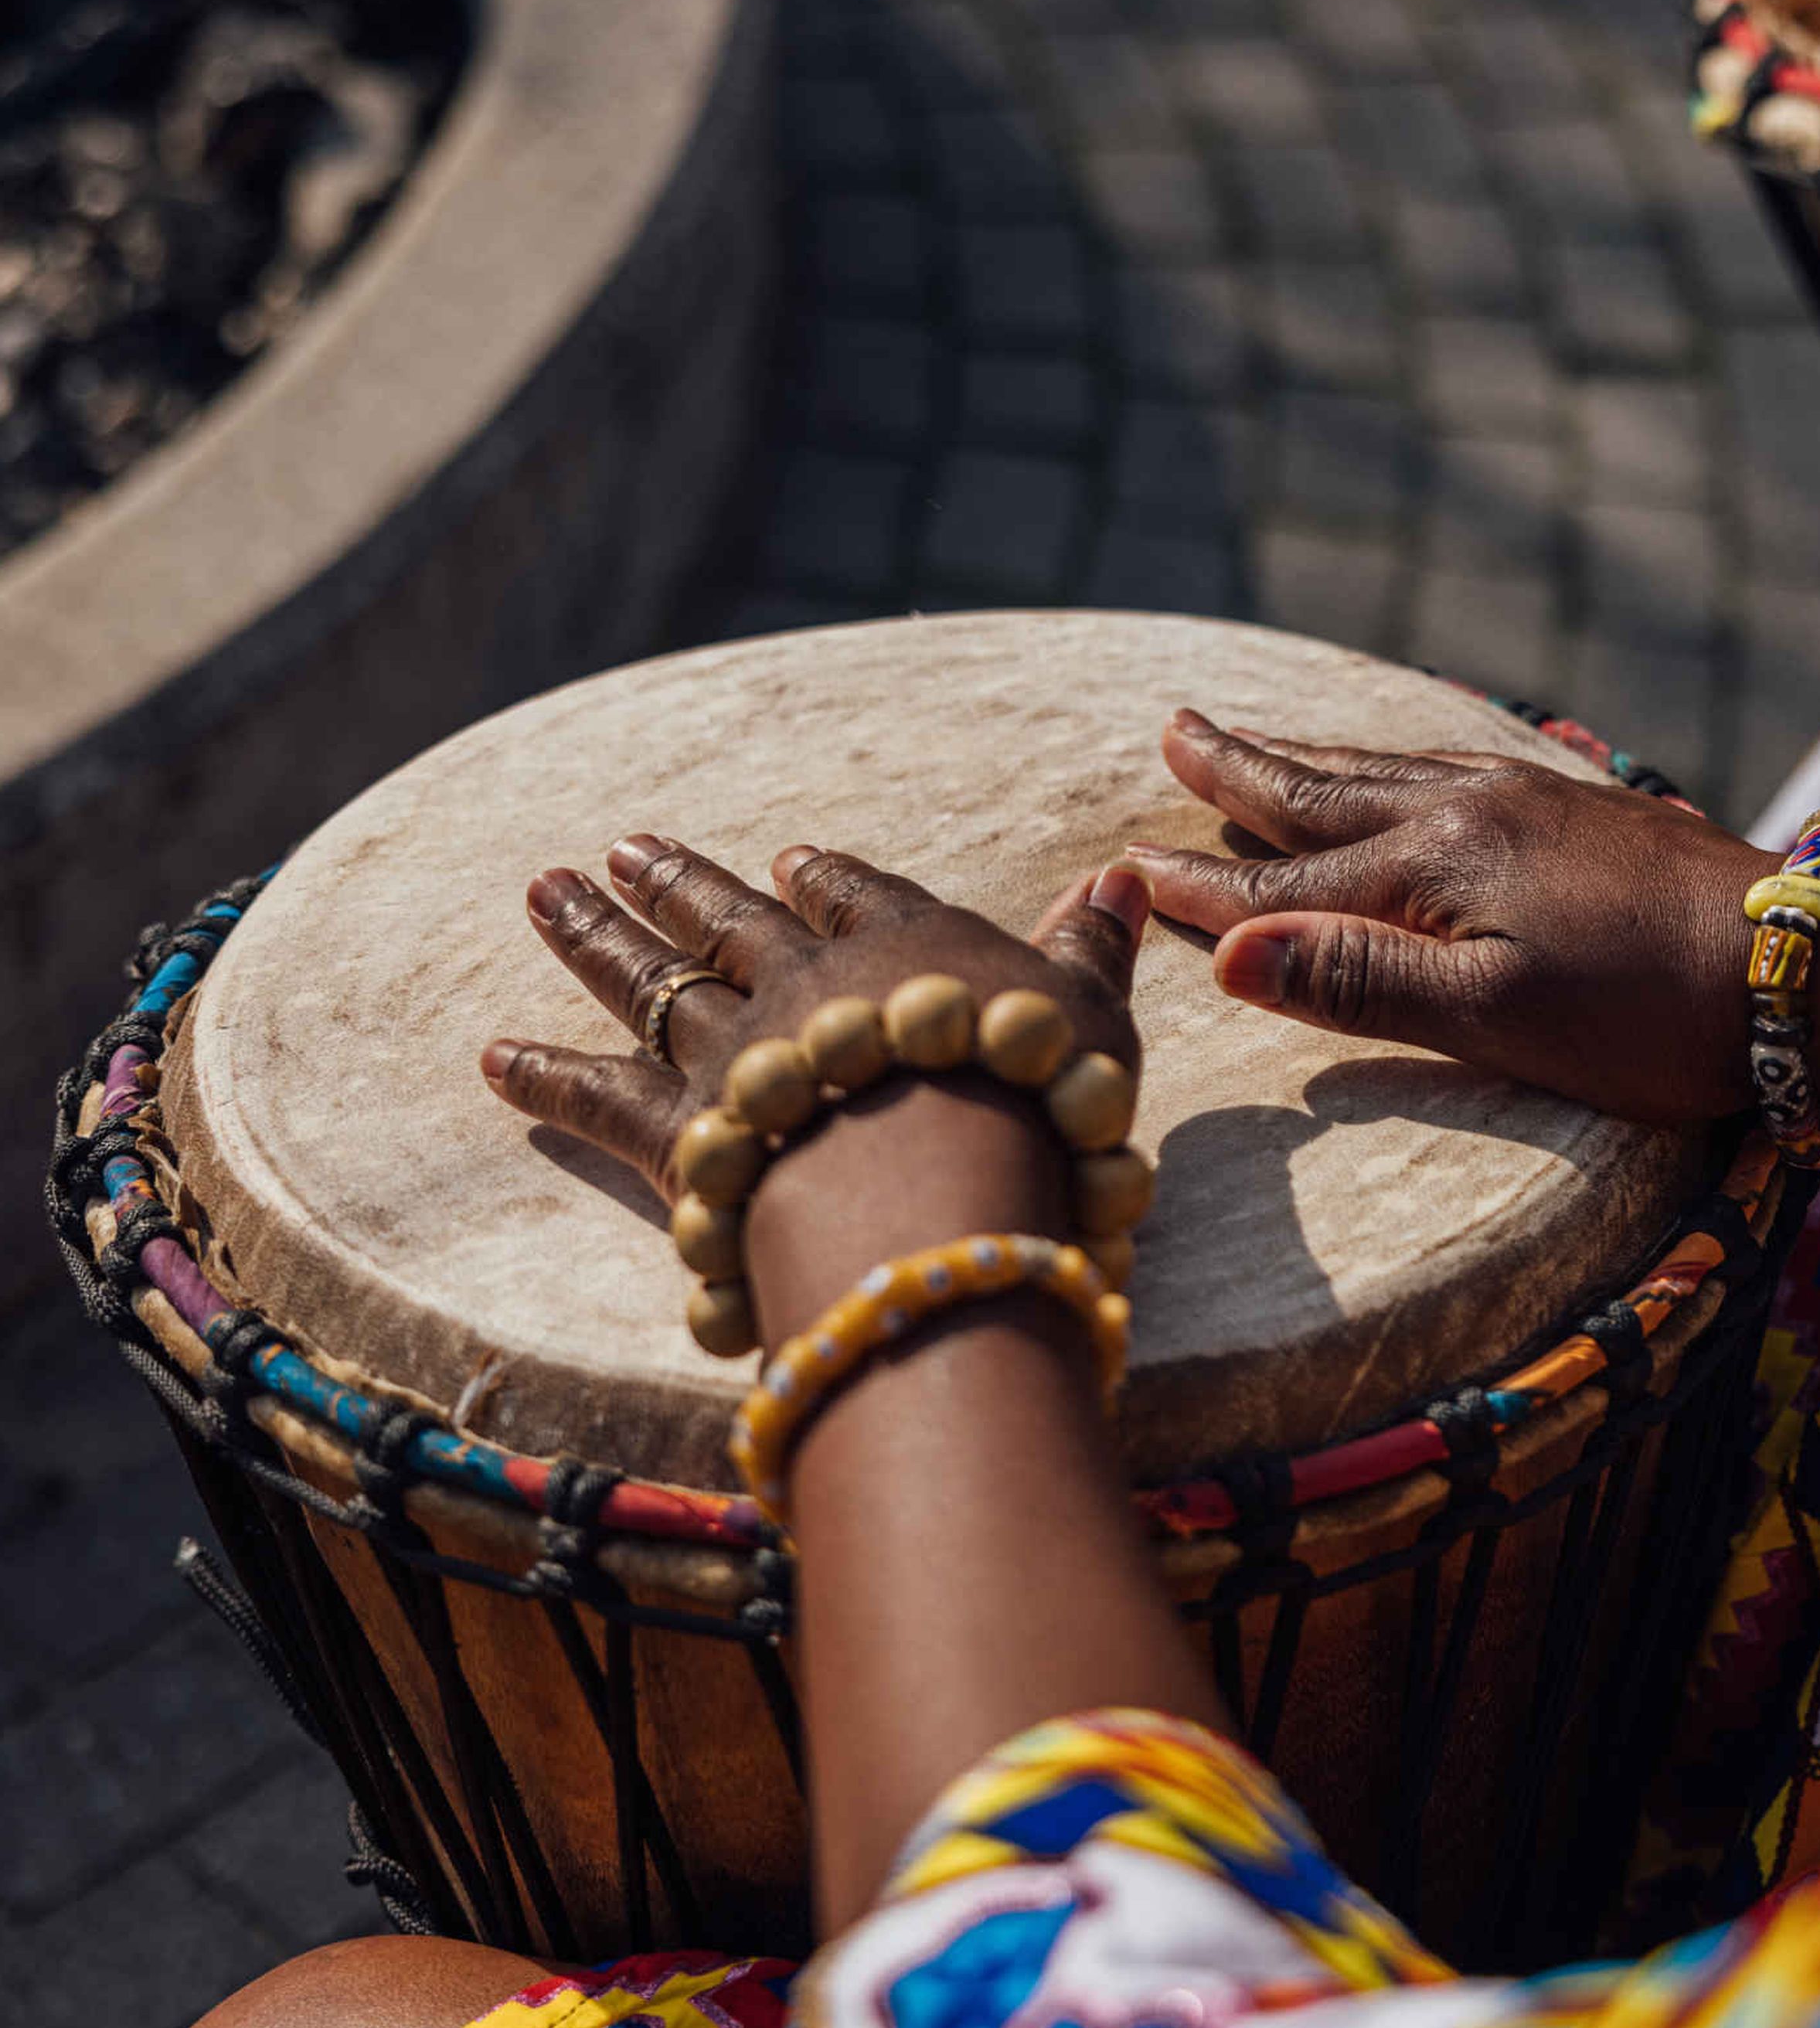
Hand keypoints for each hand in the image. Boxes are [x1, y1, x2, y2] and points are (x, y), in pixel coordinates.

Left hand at [482, 834, 1147, 1345]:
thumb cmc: (1036, 1101)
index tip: (788, 860)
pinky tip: (489, 1056)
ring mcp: (737, 1054)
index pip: (858, 898)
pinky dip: (544, 1077)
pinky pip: (599, 1098)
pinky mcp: (683, 1133)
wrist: (943, 1182)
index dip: (825, 881)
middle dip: (678, 883)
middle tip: (622, 845)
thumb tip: (1122, 873)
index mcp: (906, 951)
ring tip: (542, 891)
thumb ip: (1094, 949)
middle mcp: (808, 984)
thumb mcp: (1091, 1018)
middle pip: (731, 921)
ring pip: (652, 981)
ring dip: (594, 935)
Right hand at [1131, 710, 1780, 1123]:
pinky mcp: (1585, 809)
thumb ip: (1362, 983)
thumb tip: (1230, 954)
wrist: (1806, 962)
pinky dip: (1393, 765)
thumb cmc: (1651, 1013)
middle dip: (1244, 769)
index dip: (1208, 888)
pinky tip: (1406, 770)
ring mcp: (1532, 799)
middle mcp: (1471, 809)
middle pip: (1328, 791)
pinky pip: (1450, 768)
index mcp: (1436, 863)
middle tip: (1174, 728)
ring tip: (1260, 739)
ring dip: (1313, 757)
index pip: (1287, 885)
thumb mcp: (1497, 1017)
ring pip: (1390, 771)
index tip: (1128, 869)